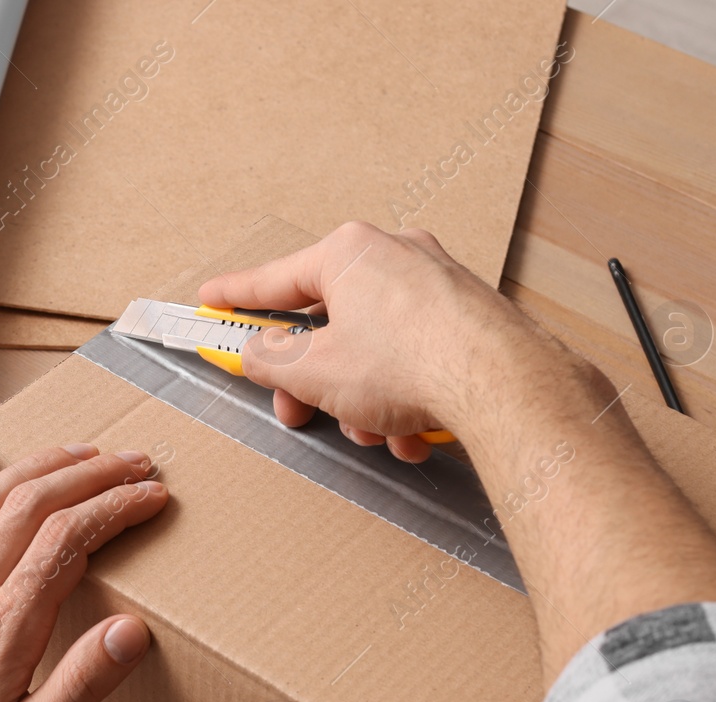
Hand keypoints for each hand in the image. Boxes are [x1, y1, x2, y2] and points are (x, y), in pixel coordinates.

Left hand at [0, 441, 168, 701]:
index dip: (115, 508)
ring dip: (37, 466)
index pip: (69, 541)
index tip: (151, 497)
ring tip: (81, 452)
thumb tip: (131, 631)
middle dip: (90, 475)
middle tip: (134, 464)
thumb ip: (80, 685)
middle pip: (33, 505)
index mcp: (4, 630)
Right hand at [198, 221, 554, 461]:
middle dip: (313, 380)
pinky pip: (415, 361)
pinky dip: (404, 401)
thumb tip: (260, 353)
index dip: (236, 297)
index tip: (212, 302)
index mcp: (350, 253)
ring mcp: (437, 286)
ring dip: (362, 401)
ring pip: (374, 350)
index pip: (275, 277)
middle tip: (297, 411)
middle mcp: (396, 257)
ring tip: (372, 432)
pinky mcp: (469, 319)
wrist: (502, 385)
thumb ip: (271, 360)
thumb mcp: (314, 371)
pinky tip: (409, 434)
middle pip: (329, 323)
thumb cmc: (411, 364)